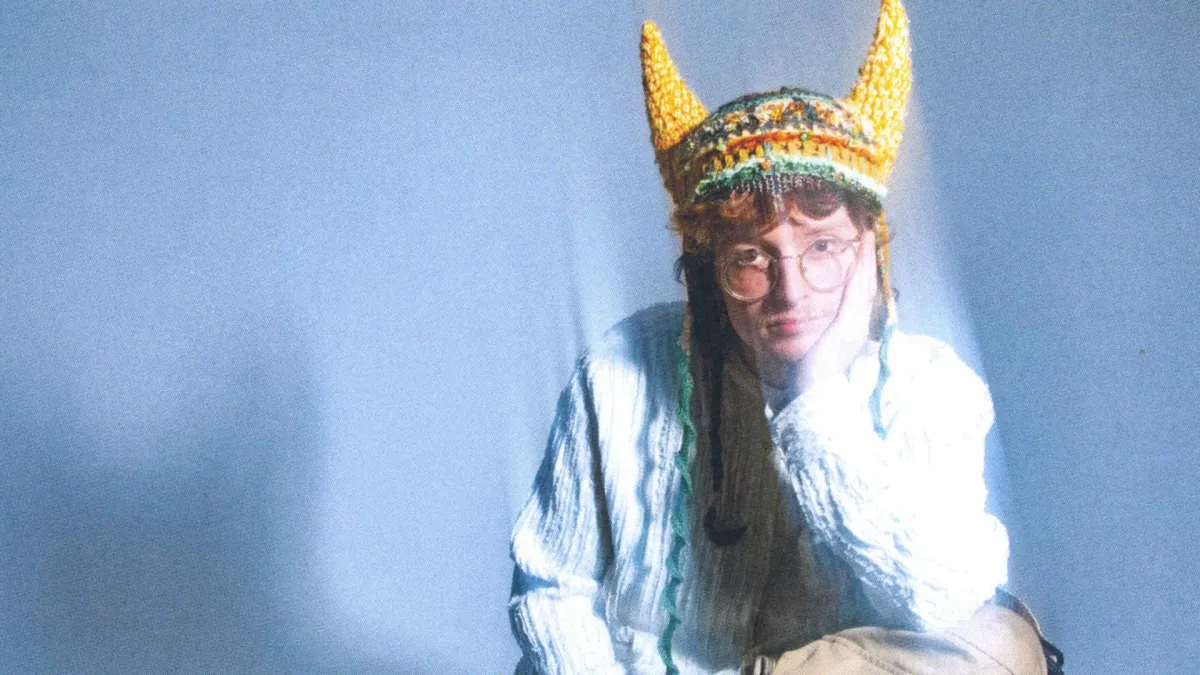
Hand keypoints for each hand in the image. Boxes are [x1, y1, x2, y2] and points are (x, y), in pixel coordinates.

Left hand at [790, 230, 877, 393]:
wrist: (818, 399)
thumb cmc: (814, 380)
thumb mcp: (822, 353)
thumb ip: (827, 339)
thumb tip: (824, 330)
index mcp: (853, 332)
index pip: (861, 297)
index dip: (865, 275)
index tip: (865, 256)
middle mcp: (859, 327)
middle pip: (867, 287)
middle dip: (869, 261)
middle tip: (869, 236)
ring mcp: (855, 326)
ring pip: (864, 285)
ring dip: (866, 259)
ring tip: (867, 237)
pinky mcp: (846, 326)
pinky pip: (854, 292)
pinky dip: (859, 272)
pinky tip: (859, 254)